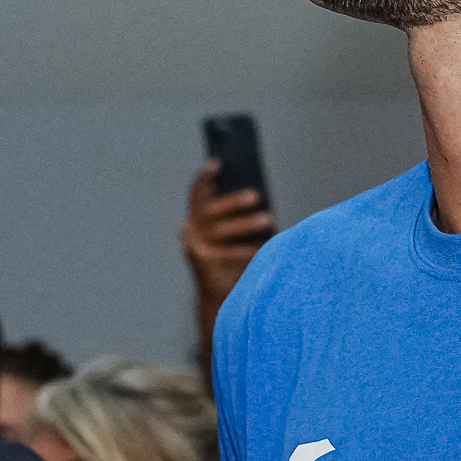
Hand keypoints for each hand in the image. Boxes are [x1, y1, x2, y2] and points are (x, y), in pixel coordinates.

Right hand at [182, 166, 276, 328]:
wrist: (221, 297)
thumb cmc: (233, 260)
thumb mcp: (233, 234)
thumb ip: (236, 216)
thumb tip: (257, 197)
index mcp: (195, 219)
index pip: (196, 194)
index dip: (204, 177)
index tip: (217, 162)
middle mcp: (190, 231)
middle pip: (210, 210)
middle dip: (233, 201)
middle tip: (256, 196)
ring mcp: (194, 247)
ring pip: (221, 230)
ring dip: (246, 224)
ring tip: (269, 219)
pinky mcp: (202, 263)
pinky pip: (228, 253)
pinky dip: (247, 250)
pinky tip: (264, 248)